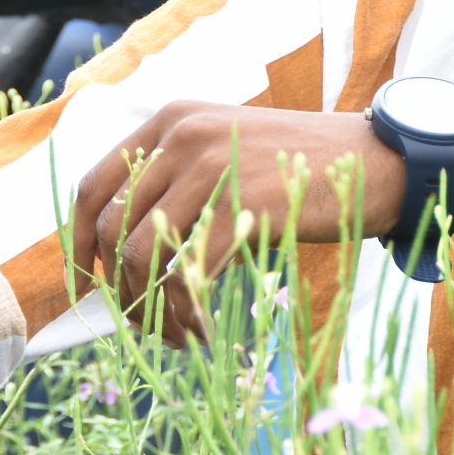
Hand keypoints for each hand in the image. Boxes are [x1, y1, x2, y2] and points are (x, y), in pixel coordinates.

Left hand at [69, 103, 399, 343]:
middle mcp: (180, 135)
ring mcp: (209, 166)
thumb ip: (176, 187)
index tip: (87, 286)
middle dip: (119, 287)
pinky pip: (184, 273)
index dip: (79, 242)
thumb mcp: (227, 156)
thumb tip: (125, 257)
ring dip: (149, 307)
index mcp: (170, 120)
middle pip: (111, 226)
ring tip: (177, 334)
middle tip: (142, 322)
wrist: (374, 162)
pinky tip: (201, 331)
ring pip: (141, 254)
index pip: (93, 185)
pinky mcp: (239, 205)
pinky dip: (184, 312)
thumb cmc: (299, 170)